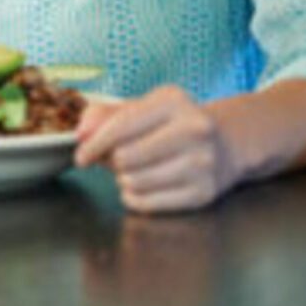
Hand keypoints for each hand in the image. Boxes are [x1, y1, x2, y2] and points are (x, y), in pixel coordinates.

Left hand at [73, 84, 239, 213]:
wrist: (225, 145)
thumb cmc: (173, 126)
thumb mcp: (144, 109)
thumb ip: (106, 116)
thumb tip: (81, 133)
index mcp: (173, 101)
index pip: (122, 126)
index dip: (94, 144)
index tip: (80, 156)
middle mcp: (193, 130)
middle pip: (126, 157)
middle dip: (112, 162)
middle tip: (117, 160)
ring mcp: (202, 163)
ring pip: (135, 182)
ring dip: (123, 180)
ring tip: (134, 170)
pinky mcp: (203, 193)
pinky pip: (148, 203)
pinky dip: (134, 198)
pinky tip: (141, 186)